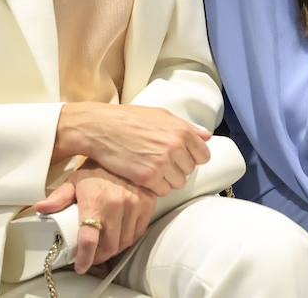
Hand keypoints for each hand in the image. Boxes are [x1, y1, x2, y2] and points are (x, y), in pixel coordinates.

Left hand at [36, 163, 157, 273]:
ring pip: (125, 242)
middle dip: (99, 256)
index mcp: (95, 201)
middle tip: (91, 255)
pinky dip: (128, 238)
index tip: (81, 266)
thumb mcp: (75, 180)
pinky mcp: (148, 204)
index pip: (90, 239)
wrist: (126, 149)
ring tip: (105, 246)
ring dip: (114, 249)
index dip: (85, 258)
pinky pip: (138, 232)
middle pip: (109, 246)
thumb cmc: (98, 167)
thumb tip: (41, 208)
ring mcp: (135, 205)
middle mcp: (117, 204)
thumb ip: (59, 198)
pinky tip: (120, 235)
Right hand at [54, 102, 211, 196]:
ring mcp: (162, 163)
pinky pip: (162, 191)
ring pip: (177, 183)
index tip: (181, 157)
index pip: (203, 155)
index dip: (192, 157)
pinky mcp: (148, 177)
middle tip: (160, 160)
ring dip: (167, 179)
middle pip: (189, 170)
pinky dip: (154, 187)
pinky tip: (144, 175)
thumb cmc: (130, 119)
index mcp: (182, 131)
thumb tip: (206, 136)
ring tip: (152, 168)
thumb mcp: (161, 115)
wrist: (101, 128)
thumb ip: (186, 127)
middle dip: (177, 167)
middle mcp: (175, 147)